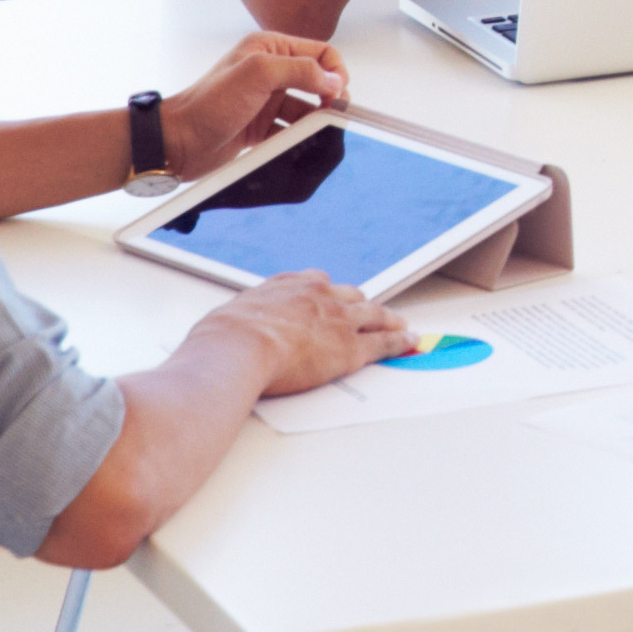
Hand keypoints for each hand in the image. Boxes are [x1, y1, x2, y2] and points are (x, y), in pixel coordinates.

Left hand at [159, 32, 346, 177]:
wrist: (177, 142)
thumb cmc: (207, 104)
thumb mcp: (258, 73)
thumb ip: (300, 69)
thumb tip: (334, 79)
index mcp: (269, 48)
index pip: (319, 52)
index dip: (334, 71)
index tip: (337, 93)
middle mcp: (269, 71)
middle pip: (317, 81)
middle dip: (329, 97)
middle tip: (333, 114)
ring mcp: (265, 100)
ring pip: (306, 109)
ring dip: (314, 120)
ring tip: (312, 132)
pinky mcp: (260, 126)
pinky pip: (291, 130)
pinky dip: (299, 138)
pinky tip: (296, 144)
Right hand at [200, 270, 413, 396]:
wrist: (238, 349)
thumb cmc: (223, 339)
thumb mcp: (228, 318)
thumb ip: (239, 322)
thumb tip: (225, 334)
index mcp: (288, 286)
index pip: (315, 282)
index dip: (326, 293)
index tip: (330, 297)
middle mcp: (318, 296)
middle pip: (350, 295)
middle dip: (359, 304)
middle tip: (369, 312)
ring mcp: (339, 320)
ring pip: (373, 314)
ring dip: (389, 319)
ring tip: (400, 325)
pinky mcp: (351, 347)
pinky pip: (384, 342)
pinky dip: (400, 342)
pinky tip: (409, 342)